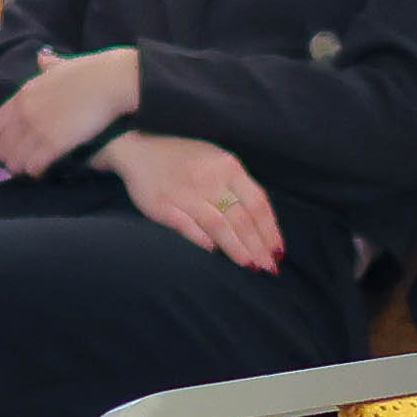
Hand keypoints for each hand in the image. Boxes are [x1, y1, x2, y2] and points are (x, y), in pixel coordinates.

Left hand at [0, 45, 138, 177]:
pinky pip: (34, 165)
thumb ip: (48, 66)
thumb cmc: (91, 72)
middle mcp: (25, 113)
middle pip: (2, 146)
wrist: (109, 82)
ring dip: (20, 168)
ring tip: (30, 170)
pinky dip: (36, 171)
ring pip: (15, 159)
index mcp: (23, 94)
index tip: (5, 147)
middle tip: (17, 163)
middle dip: (7, 158)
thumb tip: (42, 57)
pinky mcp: (55, 143)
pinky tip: (43, 172)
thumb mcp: (61, 65)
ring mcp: (38, 128)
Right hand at [97, 123, 282, 269]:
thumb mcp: (216, 160)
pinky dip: (205, 241)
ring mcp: (185, 193)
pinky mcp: (163, 206)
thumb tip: (259, 223)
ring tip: (251, 265)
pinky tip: (216, 252)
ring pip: (220, 226)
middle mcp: (209, 178)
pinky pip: (189, 228)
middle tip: (270, 267)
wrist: (138, 150)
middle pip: (242, 218)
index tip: (279, 250)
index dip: (270, 230)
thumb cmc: (184, 158)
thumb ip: (237, 186)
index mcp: (227, 166)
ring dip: (238, 249)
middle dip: (259, 246)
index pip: (257, 202)